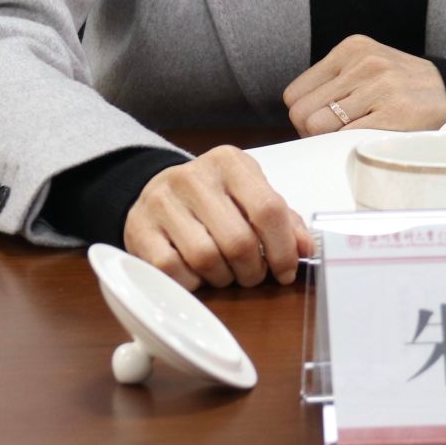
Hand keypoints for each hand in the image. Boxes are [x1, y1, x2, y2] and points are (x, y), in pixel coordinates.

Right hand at [123, 146, 314, 291]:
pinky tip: (196, 274)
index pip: (268, 209)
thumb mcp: (249, 197)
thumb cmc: (213, 200)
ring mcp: (162, 200)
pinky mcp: (139, 227)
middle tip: (252, 275)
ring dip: (222, 278)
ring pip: (206, 258)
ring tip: (224, 272)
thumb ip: (282, 220)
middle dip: (252, 270)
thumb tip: (306, 248)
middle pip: (238, 240)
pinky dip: (191, 282)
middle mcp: (193, 176)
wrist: (155, 193)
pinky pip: (174, 269)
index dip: (282, 249)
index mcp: (229, 163)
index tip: (286, 271)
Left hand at [281, 34, 445, 136]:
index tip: (323, 125)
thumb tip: (297, 118)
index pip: (295, 95)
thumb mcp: (367, 67)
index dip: (304, 117)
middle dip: (313, 133)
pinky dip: (350, 147)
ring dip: (331, 142)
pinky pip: (347, 138)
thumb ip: (333, 83)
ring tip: (352, 139)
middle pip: (302, 114)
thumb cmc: (401, 87)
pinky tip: (367, 142)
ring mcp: (380, 86)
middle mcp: (364, 63)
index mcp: (351, 50)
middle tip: (336, 138)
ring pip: (319, 127)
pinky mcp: (395, 112)